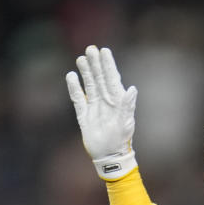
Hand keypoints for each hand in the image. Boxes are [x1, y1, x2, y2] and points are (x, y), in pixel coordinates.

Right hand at [66, 45, 138, 179]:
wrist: (109, 156)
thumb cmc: (121, 139)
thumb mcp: (126, 123)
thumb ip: (128, 106)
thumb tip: (132, 89)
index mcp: (117, 100)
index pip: (112, 78)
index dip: (108, 64)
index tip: (104, 50)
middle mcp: (105, 100)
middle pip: (99, 78)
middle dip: (95, 64)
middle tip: (90, 49)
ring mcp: (94, 106)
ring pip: (89, 85)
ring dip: (85, 72)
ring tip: (81, 59)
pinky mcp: (84, 115)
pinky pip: (78, 99)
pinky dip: (74, 88)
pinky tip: (71, 77)